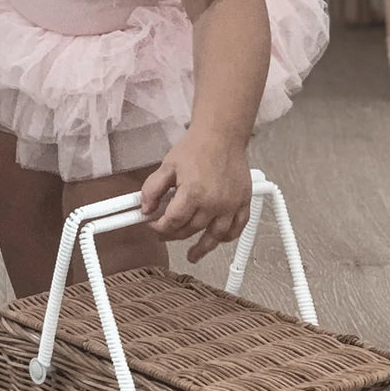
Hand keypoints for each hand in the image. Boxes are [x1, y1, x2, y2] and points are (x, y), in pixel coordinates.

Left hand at [141, 137, 252, 264]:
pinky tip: (217, 240)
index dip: (159, 227)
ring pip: (215, 236)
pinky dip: (227, 237)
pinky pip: (237, 228)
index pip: (172, 222)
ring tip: (193, 255)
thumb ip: (152, 189)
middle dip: (175, 234)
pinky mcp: (243, 202)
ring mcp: (231, 205)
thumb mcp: (166, 166)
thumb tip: (145, 209)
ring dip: (203, 247)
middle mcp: (214, 203)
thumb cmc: (196, 148)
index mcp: (193, 193)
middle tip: (166, 234)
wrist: (221, 135)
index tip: (153, 225)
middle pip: (191, 229)